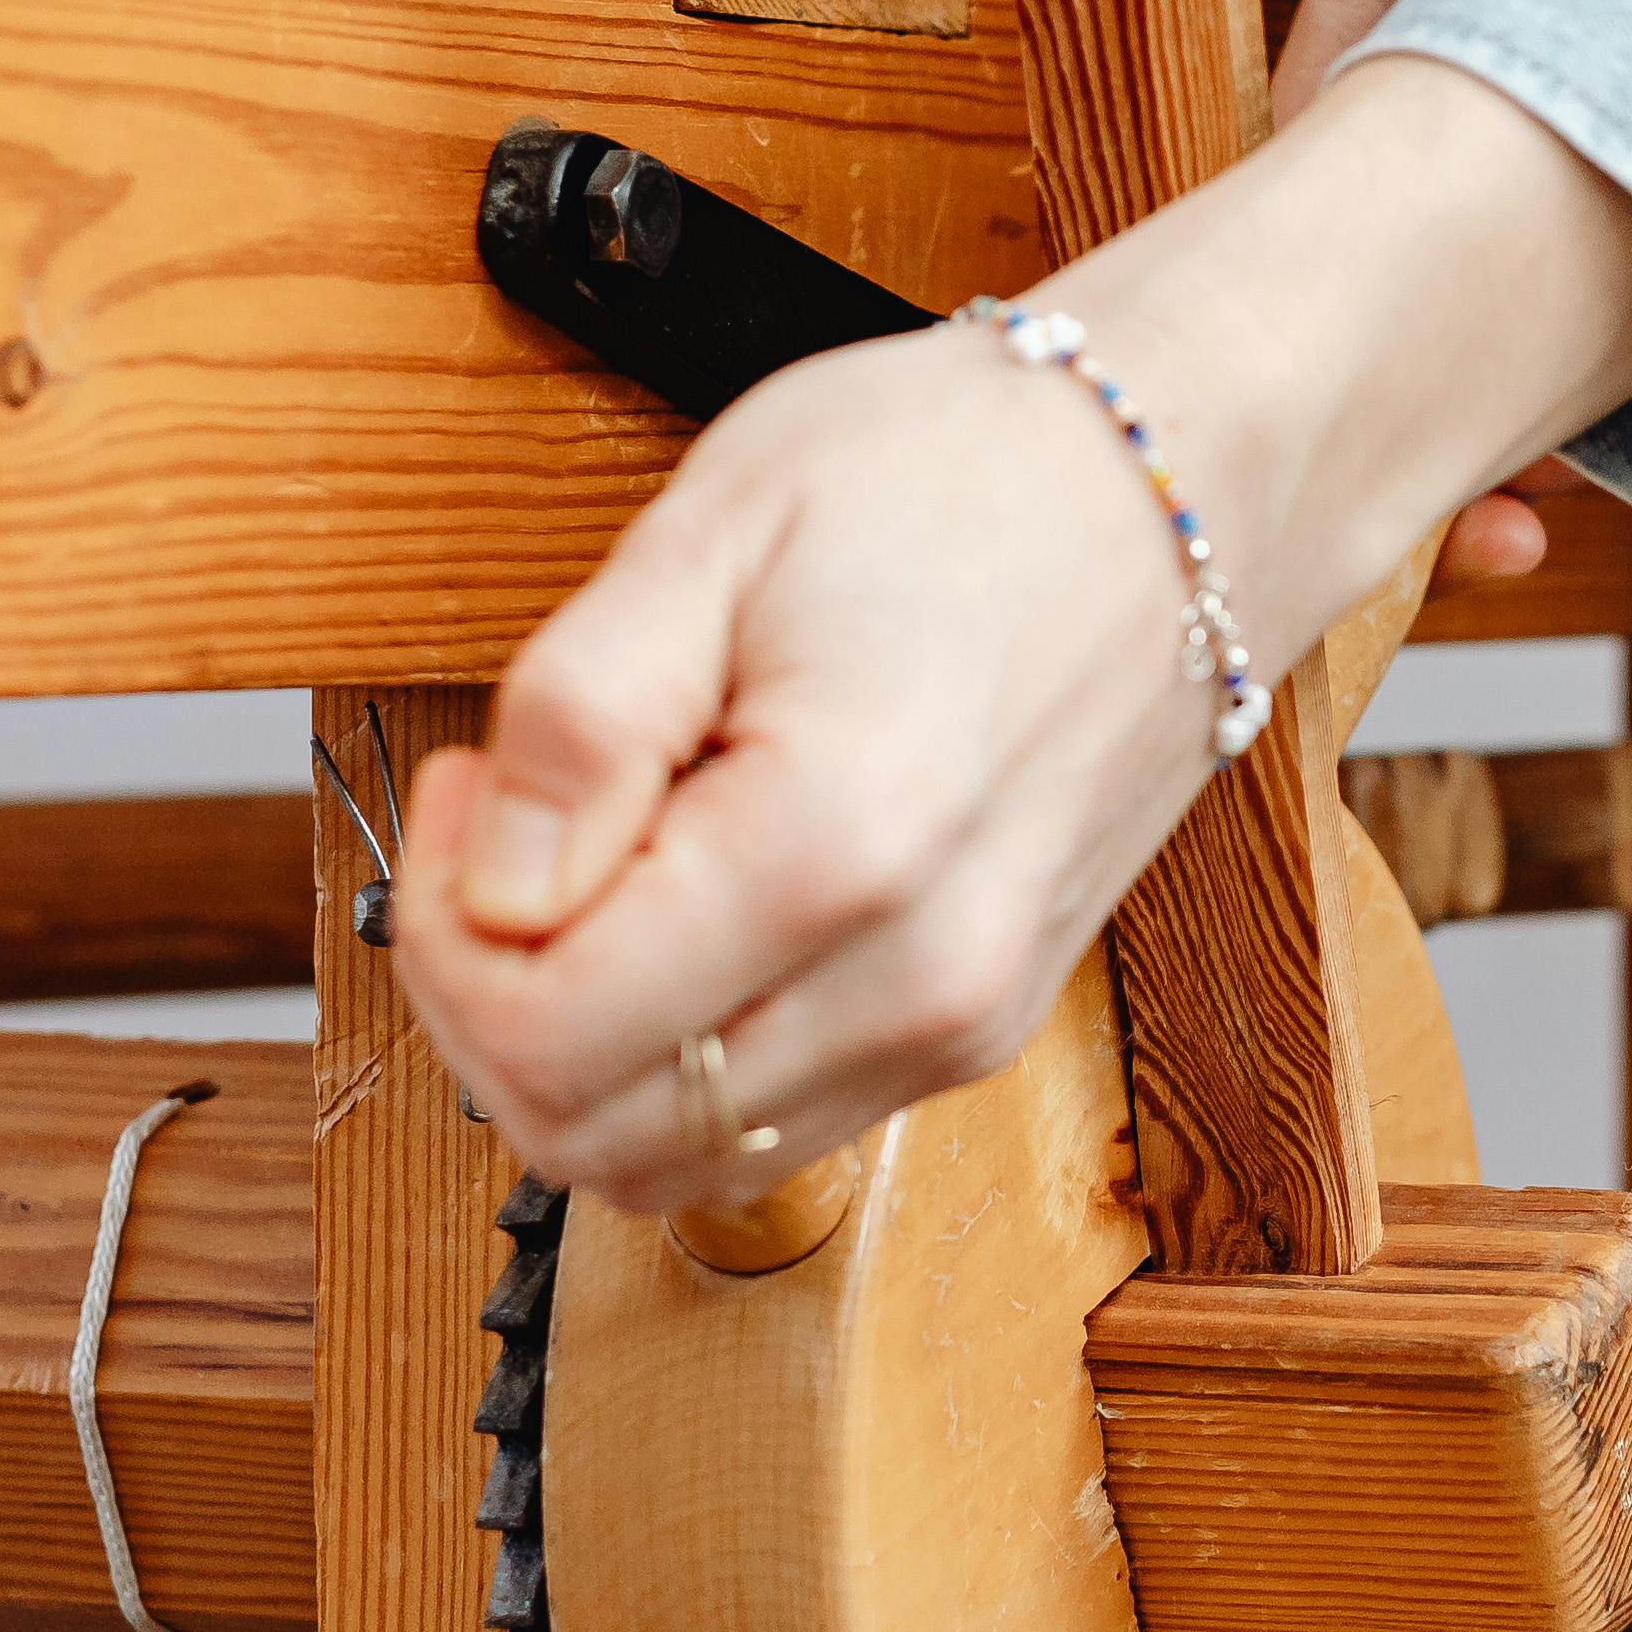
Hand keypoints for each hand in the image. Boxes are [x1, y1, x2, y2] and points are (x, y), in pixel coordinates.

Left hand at [399, 58, 1631, 1213]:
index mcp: (835, 850)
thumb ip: (575, 726)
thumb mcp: (713, 532)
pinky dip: (681, 1053)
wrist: (1190, 483)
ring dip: (579, 1045)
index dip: (442, 936)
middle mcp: (915, 980)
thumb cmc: (969, 472)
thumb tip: (482, 889)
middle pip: (592, 1135)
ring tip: (598, 866)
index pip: (543, 1037)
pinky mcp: (976, 1029)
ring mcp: (959, 1025)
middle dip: (487, 1006)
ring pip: (675, 1158)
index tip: (455, 805)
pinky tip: (686, 907)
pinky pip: (768, 1123)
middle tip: (496, 841)